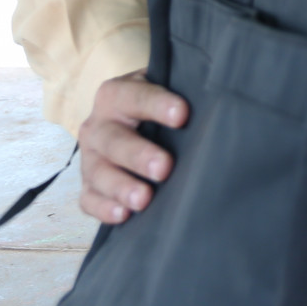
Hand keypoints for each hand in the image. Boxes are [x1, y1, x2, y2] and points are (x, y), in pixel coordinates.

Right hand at [76, 70, 187, 223]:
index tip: (182, 115)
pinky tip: (123, 215)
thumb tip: (217, 105)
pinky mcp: (89, 185)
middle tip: (164, 168)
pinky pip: (89, 199)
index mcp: (118, 94)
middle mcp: (99, 125)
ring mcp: (91, 157)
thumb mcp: (167, 90)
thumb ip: (184, 93)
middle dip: (139, 155)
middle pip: (113, 140)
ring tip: (143, 199)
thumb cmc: (159, 106)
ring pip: (99, 172)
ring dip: (121, 187)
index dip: (157, 105)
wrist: (132, 122)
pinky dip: (103, 208)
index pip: (136, 97)